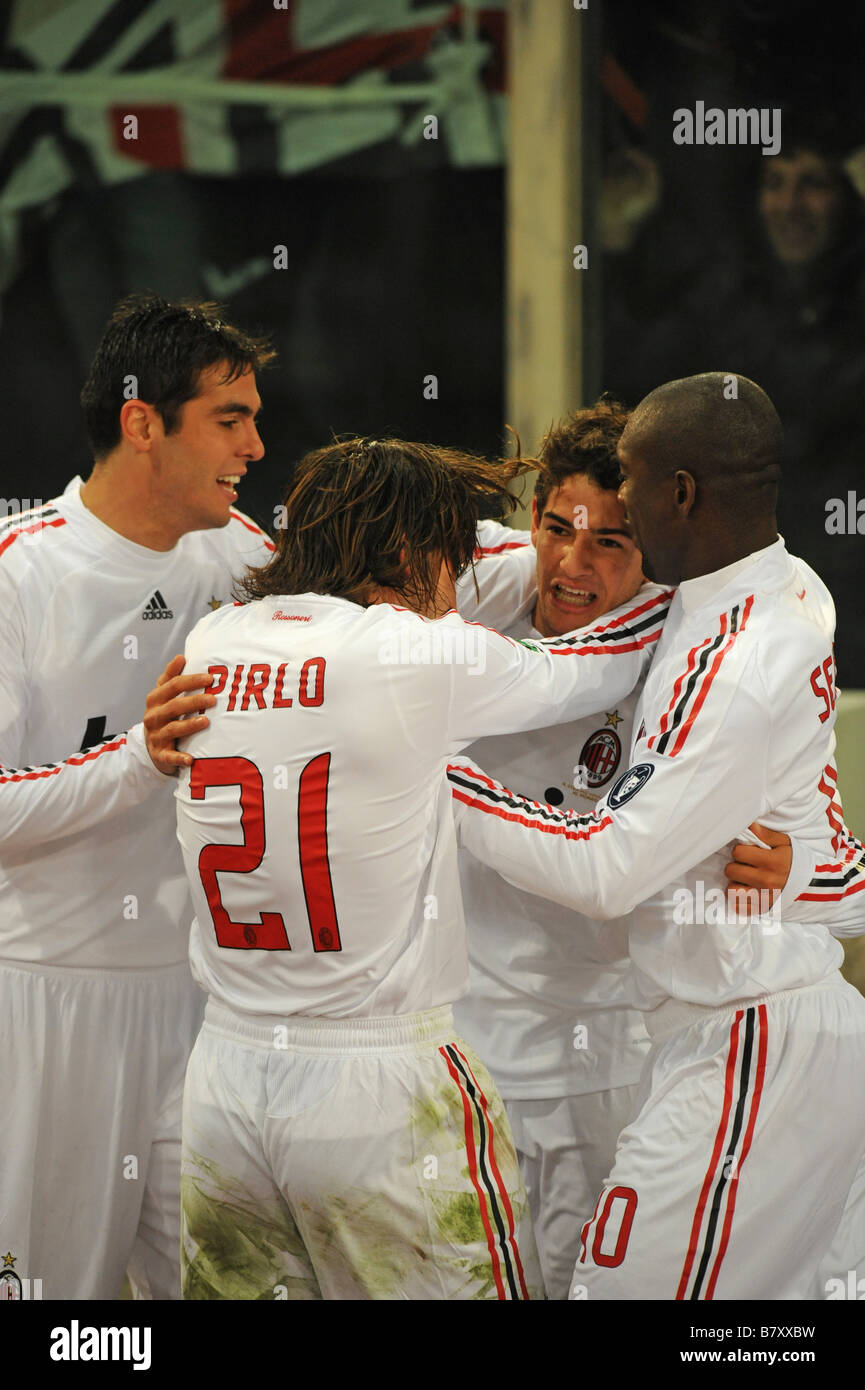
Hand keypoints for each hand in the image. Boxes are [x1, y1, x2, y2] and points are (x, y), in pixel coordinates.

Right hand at [143, 654, 214, 774]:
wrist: (149, 745)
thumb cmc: (162, 715)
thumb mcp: (162, 695)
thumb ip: (170, 676)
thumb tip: (182, 656)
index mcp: (155, 698)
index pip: (173, 685)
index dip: (191, 680)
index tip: (210, 678)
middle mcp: (154, 716)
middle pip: (174, 706)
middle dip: (194, 701)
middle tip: (213, 699)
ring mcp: (156, 735)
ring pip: (172, 729)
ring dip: (189, 725)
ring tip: (206, 721)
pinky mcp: (160, 754)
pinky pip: (169, 756)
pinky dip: (179, 758)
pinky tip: (191, 759)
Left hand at [724, 822, 791, 916]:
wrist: (814, 886)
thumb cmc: (797, 861)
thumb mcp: (786, 843)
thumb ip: (765, 835)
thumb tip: (749, 824)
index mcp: (772, 861)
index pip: (738, 852)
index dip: (741, 850)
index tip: (748, 852)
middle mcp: (766, 880)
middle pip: (731, 870)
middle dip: (737, 865)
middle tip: (746, 865)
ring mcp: (763, 897)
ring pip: (731, 890)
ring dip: (736, 883)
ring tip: (745, 879)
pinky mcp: (762, 910)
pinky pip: (739, 906)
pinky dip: (739, 900)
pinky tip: (746, 892)